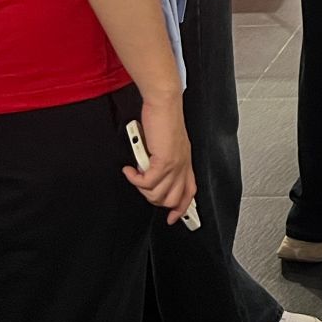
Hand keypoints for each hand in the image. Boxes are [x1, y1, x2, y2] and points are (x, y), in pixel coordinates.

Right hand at [125, 94, 197, 223]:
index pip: (190, 192)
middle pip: (172, 199)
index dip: (182, 208)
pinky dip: (135, 179)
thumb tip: (150, 173)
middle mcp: (183, 165)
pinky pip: (147, 182)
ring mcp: (175, 164)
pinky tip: (131, 170)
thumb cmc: (163, 118)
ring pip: (157, 194)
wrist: (164, 103)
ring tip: (134, 174)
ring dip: (141, 188)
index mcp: (186, 161)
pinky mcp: (164, 160)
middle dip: (152, 199)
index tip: (173, 218)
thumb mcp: (167, 143)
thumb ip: (163, 159)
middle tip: (141, 185)